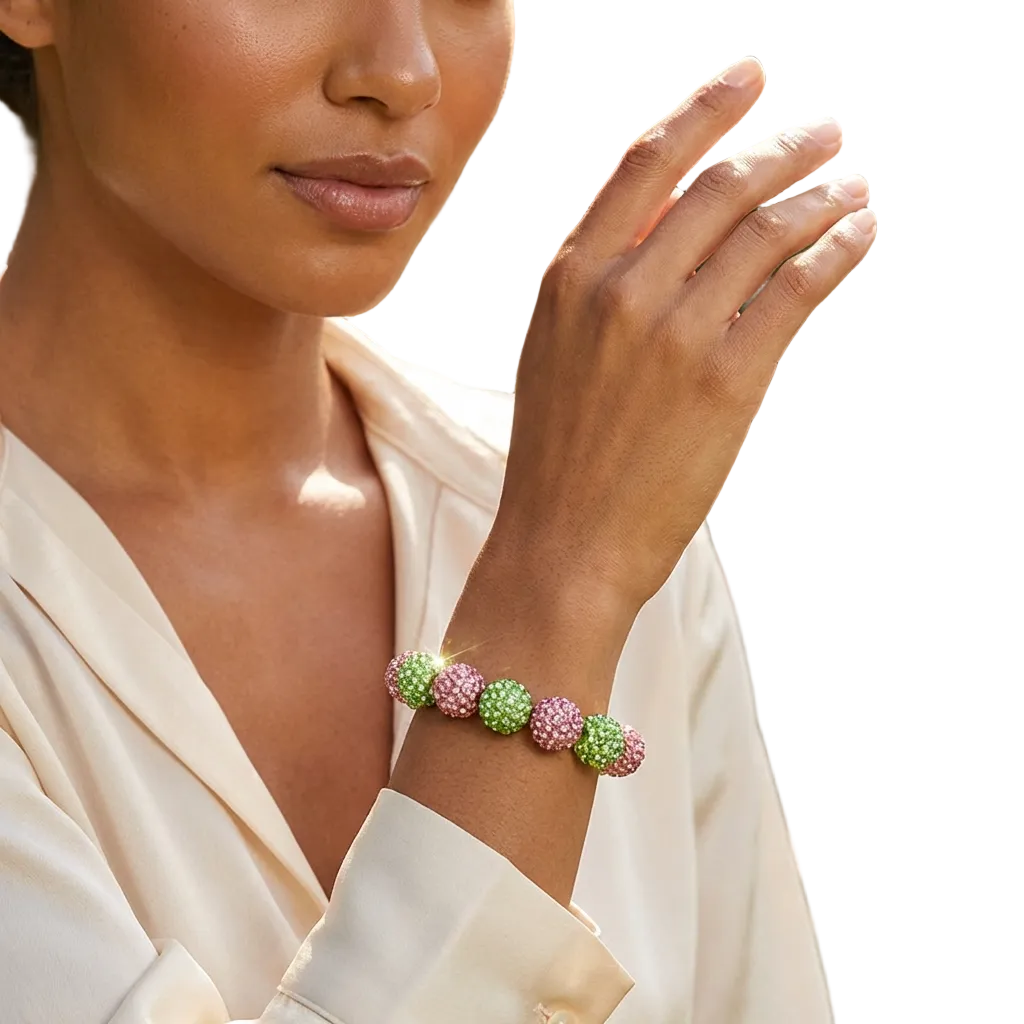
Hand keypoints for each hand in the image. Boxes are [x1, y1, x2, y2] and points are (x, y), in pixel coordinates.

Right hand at [489, 56, 875, 620]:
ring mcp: (674, 331)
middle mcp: (619, 289)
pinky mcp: (727, 379)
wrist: (564, 545)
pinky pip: (798, 289)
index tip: (751, 76)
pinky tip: (859, 234)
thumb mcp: (556, 353)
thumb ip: (602, 288)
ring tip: (853, 186)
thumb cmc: (559, 458)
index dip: (706, 107)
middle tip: (826, 133)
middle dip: (784, 147)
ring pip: (766, 229)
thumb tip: (670, 235)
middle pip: (720, 185)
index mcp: (569, 277)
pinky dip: (837, 250)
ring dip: (822, 195)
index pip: (646, 162)